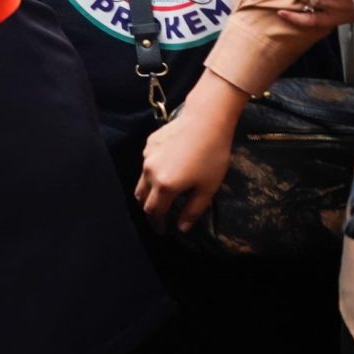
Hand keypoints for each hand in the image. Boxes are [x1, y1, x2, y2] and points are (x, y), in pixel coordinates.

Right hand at [138, 91, 239, 232]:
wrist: (206, 121)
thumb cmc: (212, 156)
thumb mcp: (208, 188)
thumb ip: (193, 210)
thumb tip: (181, 227)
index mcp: (164, 186)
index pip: (154, 212)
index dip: (157, 224)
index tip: (162, 231)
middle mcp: (149, 173)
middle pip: (142, 198)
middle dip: (150, 210)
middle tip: (160, 216)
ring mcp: (147, 157)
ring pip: (141, 181)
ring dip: (148, 192)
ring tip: (161, 195)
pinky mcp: (149, 144)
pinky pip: (146, 164)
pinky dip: (152, 173)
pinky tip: (168, 168)